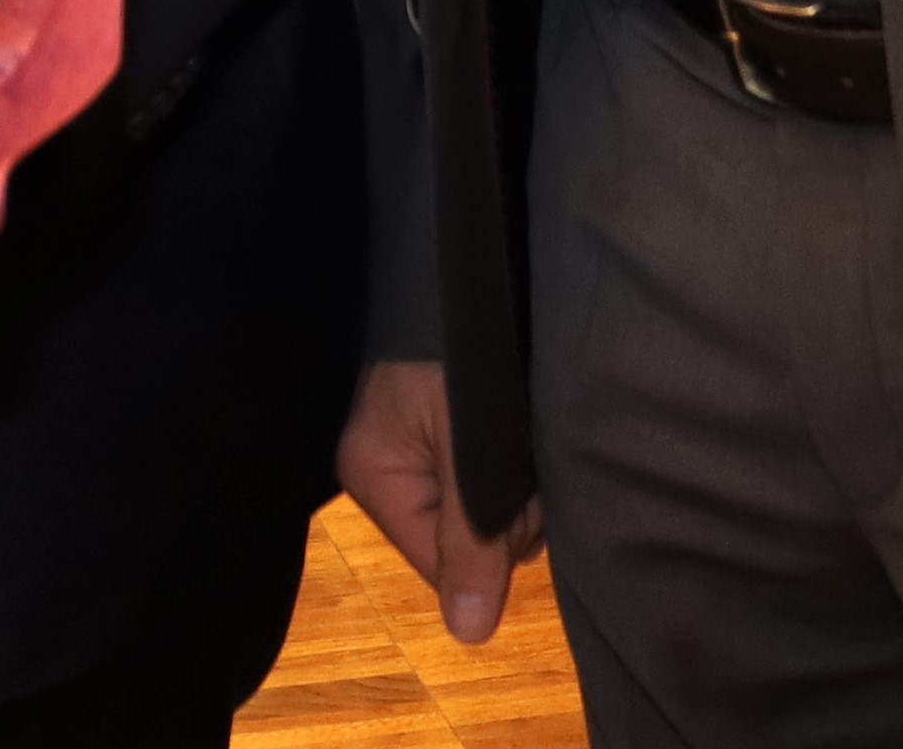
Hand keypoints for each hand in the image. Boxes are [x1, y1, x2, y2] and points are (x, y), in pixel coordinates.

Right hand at [336, 356, 535, 645]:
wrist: (481, 267)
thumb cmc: (465, 348)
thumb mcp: (470, 448)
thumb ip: (468, 537)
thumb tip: (466, 636)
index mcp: (374, 473)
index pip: (440, 562)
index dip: (489, 543)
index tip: (511, 487)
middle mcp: (395, 468)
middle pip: (471, 539)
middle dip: (512, 508)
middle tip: (522, 448)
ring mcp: (426, 449)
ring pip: (494, 511)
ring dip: (526, 481)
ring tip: (527, 426)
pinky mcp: (459, 431)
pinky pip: (498, 479)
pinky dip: (524, 460)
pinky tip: (527, 427)